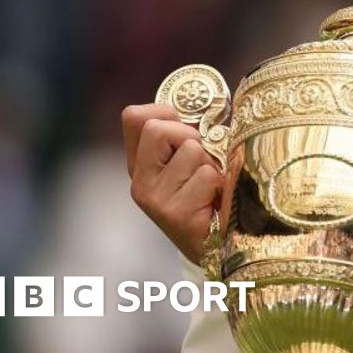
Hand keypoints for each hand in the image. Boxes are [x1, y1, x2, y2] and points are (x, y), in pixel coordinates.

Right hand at [121, 104, 222, 264]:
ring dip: (211, 164)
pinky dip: (219, 183)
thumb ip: (188, 134)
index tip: (187, 128)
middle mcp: (139, 181)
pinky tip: (215, 202)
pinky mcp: (174, 213)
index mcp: (141, 163)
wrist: (218, 246)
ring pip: (190, 150)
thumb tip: (207, 106)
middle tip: (205, 161)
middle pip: (158, 128)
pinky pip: (206, 176)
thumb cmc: (210, 195)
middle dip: (191, 137)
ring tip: (212, 186)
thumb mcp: (194, 160)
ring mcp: (153, 198)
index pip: (133, 117)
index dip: (165, 112)